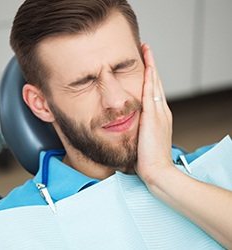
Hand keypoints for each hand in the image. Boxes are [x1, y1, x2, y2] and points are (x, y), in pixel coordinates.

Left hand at [135, 44, 173, 183]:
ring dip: (151, 66)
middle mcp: (162, 111)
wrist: (157, 171)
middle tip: (147, 50)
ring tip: (147, 51)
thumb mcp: (145, 139)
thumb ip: (141, 129)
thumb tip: (132, 124)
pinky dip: (150, 79)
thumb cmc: (149, 158)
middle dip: (151, 65)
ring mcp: (159, 113)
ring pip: (155, 84)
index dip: (150, 76)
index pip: (155, 91)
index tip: (145, 64)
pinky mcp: (153, 117)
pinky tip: (147, 67)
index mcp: (160, 117)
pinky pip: (151, 93)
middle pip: (156, 83)